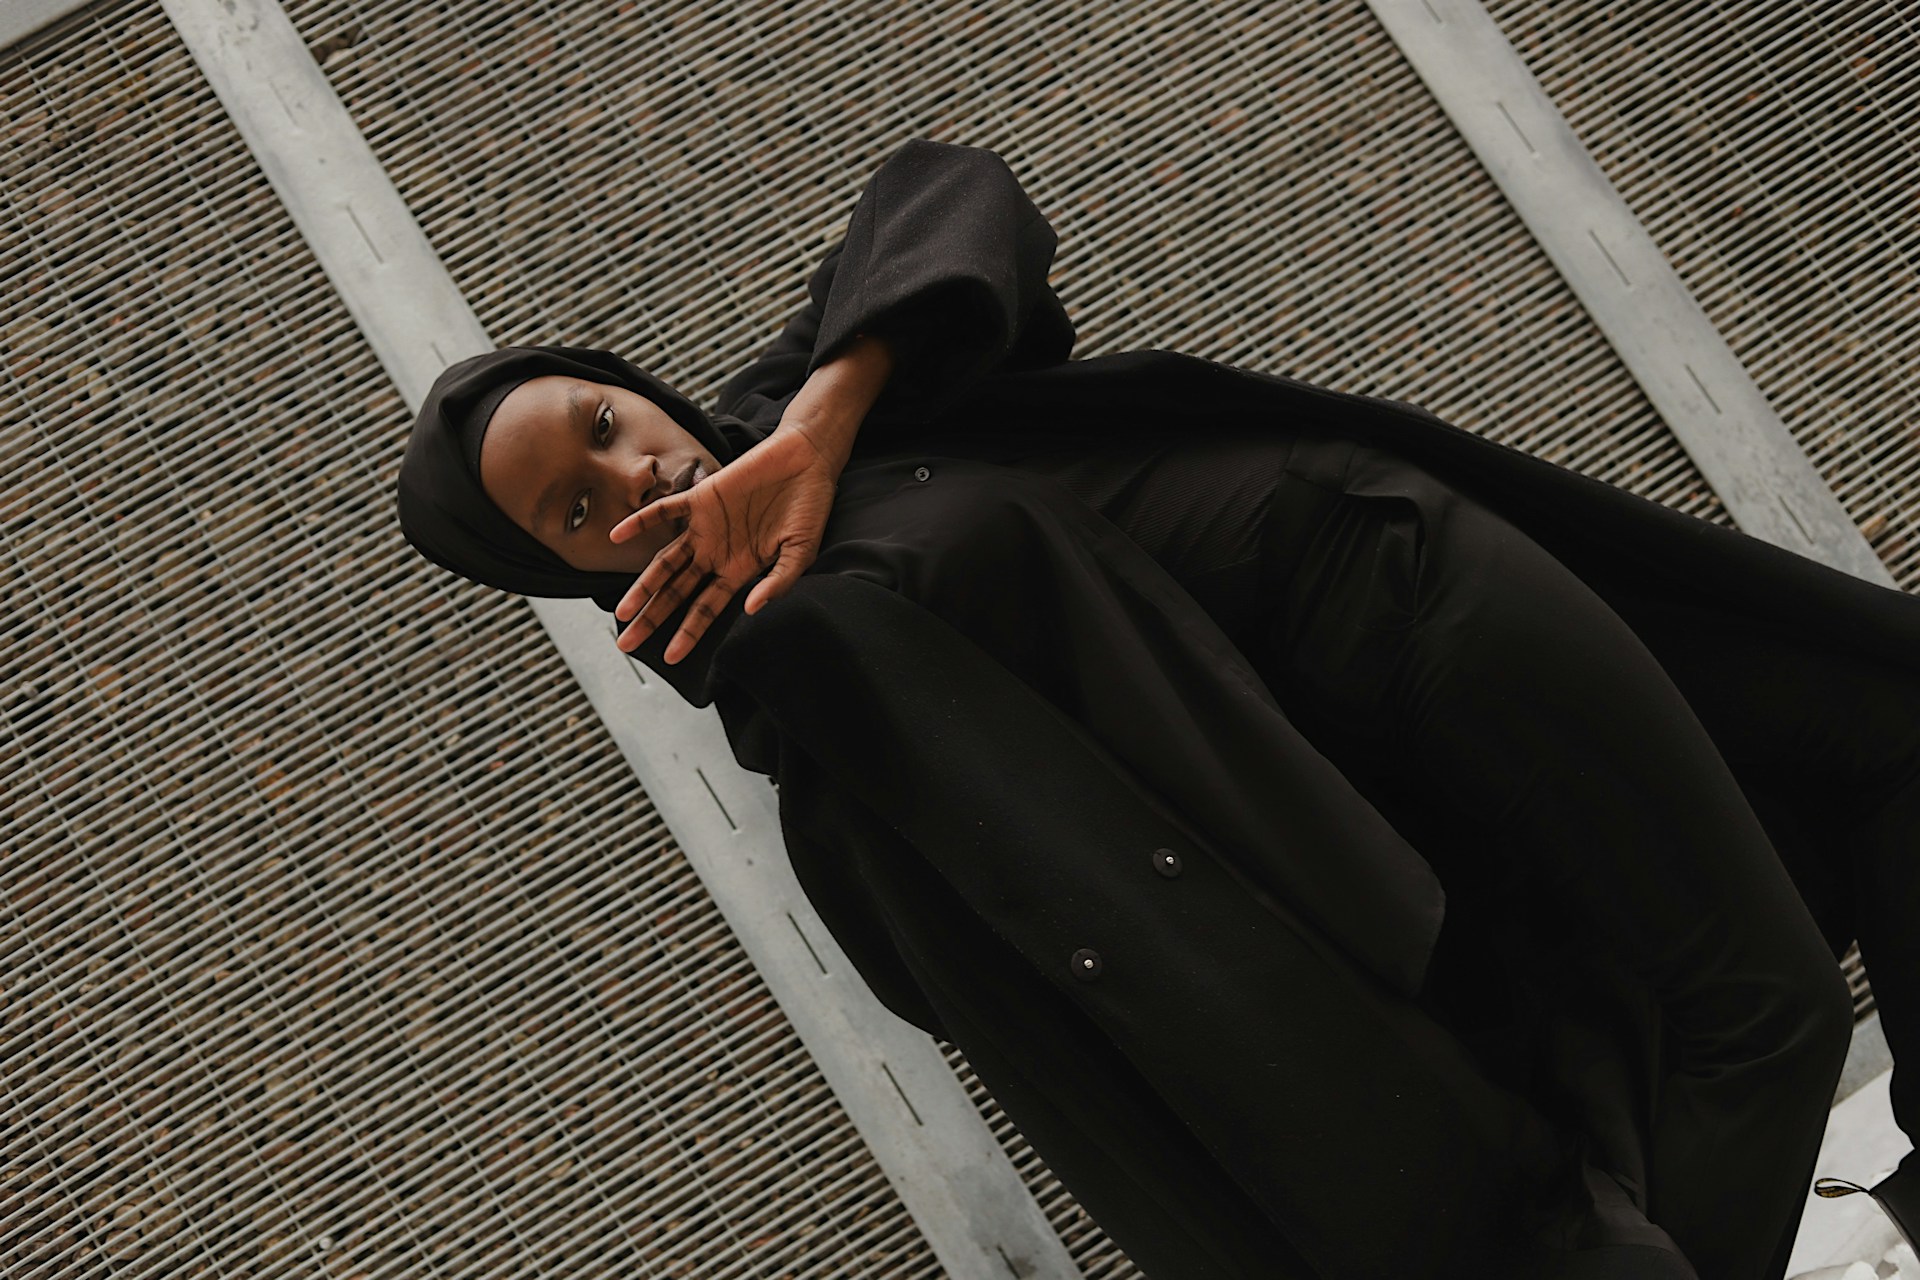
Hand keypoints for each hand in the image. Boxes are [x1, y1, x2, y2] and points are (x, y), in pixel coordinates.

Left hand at [608, 425, 841, 663]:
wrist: (806, 461)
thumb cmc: (809, 509)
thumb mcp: (801, 553)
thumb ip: (777, 582)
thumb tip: (750, 609)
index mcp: (739, 570)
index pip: (706, 609)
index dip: (688, 633)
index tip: (670, 656)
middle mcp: (716, 552)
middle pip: (676, 593)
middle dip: (652, 618)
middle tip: (627, 644)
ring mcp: (705, 526)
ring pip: (665, 562)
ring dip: (643, 585)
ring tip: (621, 610)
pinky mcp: (702, 496)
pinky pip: (665, 511)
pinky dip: (641, 521)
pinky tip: (617, 534)